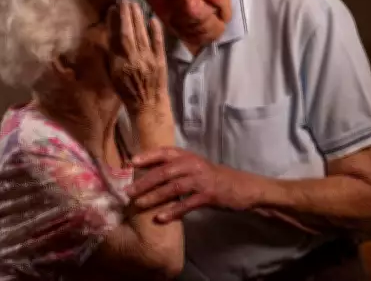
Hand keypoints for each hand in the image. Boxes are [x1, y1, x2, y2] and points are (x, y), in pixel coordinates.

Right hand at [108, 0, 167, 113]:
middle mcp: (133, 60)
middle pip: (129, 33)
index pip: (115, 38)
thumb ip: (109, 58)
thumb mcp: (112, 77)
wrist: (148, 106)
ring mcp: (148, 60)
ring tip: (135, 4)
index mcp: (119, 64)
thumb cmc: (127, 92)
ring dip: (139, 18)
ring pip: (142, 34)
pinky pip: (158, 43)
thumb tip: (104, 39)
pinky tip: (153, 19)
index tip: (112, 9)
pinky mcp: (161, 61)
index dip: (114, 22)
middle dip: (127, 15)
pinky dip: (156, 31)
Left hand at [125, 147, 253, 221]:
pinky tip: (160, 218)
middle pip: (165, 171)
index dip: (147, 156)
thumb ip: (176, 168)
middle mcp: (194, 165)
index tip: (130, 163)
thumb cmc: (214, 177)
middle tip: (128, 192)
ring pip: (174, 187)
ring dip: (154, 196)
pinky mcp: (209, 195)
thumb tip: (149, 174)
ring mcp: (202, 180)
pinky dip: (173, 211)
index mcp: (189, 156)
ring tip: (139, 205)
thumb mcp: (195, 167)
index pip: (165, 152)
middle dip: (144, 181)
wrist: (242, 187)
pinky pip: (187, 204)